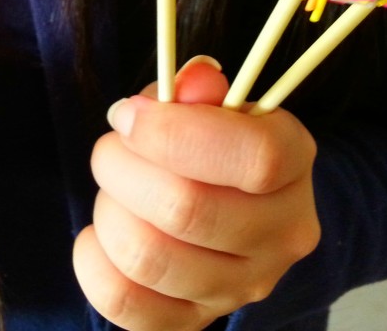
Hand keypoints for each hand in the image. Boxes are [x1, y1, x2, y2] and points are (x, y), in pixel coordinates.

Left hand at [73, 57, 319, 329]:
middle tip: (110, 147)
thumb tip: (190, 80)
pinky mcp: (195, 320)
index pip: (254, 157)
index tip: (125, 114)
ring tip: (113, 191)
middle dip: (122, 167)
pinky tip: (101, 234)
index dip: (173, 133)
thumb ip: (199, 90)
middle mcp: (281, 234)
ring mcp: (241, 287)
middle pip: (187, 209)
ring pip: (149, 258)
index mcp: (293, 163)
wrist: (239, 209)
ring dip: (109, 211)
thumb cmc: (214, 143)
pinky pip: (124, 303)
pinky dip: (93, 261)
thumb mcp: (214, 105)